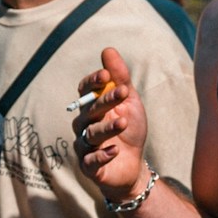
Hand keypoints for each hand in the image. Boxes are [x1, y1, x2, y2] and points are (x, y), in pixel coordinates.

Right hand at [71, 48, 150, 200]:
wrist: (133, 165)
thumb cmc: (129, 130)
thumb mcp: (130, 102)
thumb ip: (120, 78)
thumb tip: (107, 49)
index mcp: (92, 106)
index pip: (84, 90)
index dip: (92, 82)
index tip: (106, 74)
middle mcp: (84, 124)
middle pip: (89, 110)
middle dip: (105, 101)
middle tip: (123, 93)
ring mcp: (84, 146)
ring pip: (90, 135)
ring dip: (106, 127)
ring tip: (123, 122)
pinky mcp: (89, 167)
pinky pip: (90, 161)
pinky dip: (102, 155)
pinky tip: (115, 150)